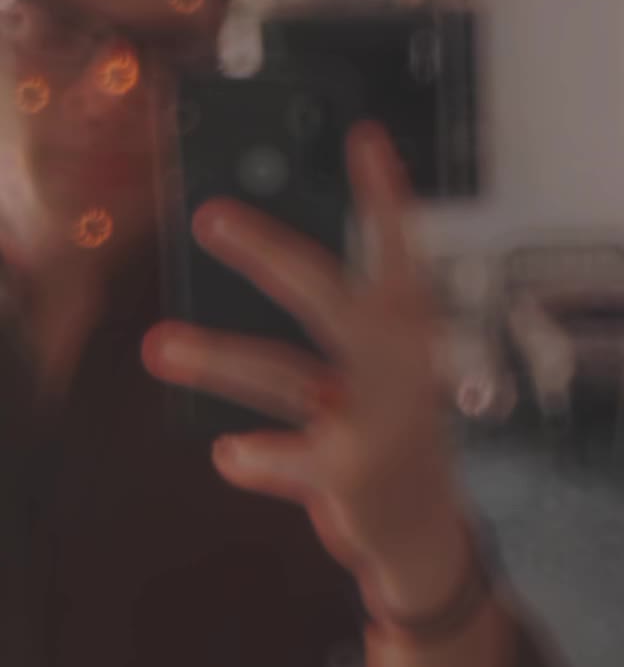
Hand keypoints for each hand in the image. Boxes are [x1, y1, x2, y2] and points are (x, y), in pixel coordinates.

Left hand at [141, 121, 462, 585]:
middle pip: (325, 296)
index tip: (365, 137)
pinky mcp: (348, 472)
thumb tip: (261, 267)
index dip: (385, 196)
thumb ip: (336, 329)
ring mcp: (377, 419)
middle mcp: (401, 366)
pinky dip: (255, 457)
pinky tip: (230, 454)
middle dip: (267, 253)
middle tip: (209, 218)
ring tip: (155, 346)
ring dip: (215, 359)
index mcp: (411, 332)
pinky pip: (281, 455)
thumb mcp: (379, 373)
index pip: (400, 252)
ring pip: (280, 375)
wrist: (425, 529)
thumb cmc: (392, 429)